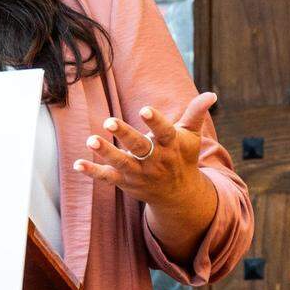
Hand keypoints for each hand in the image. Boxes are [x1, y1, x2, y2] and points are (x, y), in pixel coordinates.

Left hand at [73, 91, 217, 209]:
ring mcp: (139, 172)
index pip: (163, 131)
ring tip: (90, 140)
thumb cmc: (181, 157)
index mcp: (170, 145)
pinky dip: (92, 172)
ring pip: (121, 162)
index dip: (155, 121)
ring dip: (105, 152)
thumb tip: (212, 94)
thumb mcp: (190, 136)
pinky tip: (77, 164)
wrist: (178, 195)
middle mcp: (154, 159)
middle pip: (139, 146)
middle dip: (125, 134)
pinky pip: (107, 177)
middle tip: (109, 121)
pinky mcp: (125, 181)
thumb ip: (195, 114)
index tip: (144, 109)